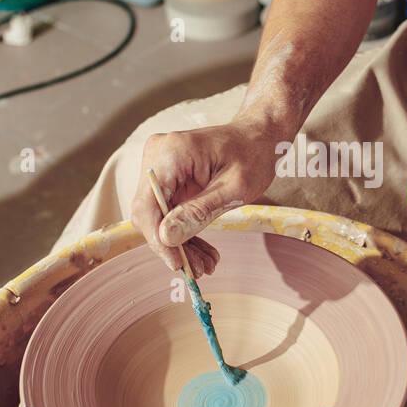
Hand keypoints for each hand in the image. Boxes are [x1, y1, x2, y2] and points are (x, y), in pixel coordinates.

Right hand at [130, 119, 282, 274]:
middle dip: (172, 245)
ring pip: (159, 217)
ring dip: (181, 243)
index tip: (177, 264)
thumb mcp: (233, 188)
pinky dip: (185, 232)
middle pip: (150, 213)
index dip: (158, 239)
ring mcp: (160, 166)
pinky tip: (202, 252)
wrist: (259, 136)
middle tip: (199, 270)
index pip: (147, 205)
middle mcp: (157, 156)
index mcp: (171, 153)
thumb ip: (199, 212)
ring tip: (207, 265)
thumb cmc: (253, 154)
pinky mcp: (168, 178)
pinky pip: (168, 212)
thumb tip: (166, 238)